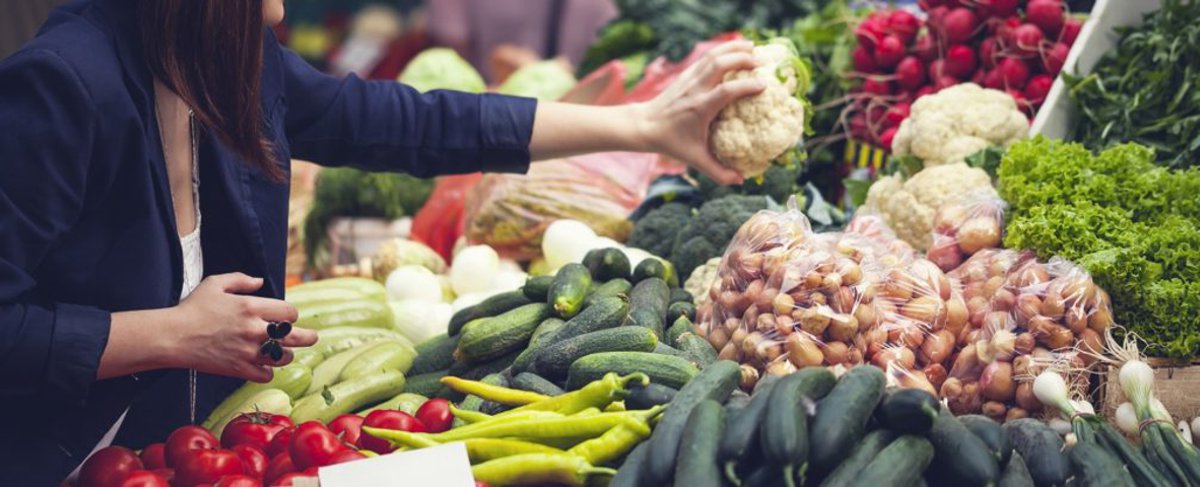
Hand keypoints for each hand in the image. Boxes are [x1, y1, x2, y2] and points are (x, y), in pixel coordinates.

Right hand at [165, 273, 316, 382]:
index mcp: (251, 307)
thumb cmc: (192, 309)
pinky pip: (265, 375)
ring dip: (284, 354)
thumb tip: (260, 282)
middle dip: (308, 337)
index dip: (291, 314)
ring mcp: (247, 351)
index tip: (286, 317)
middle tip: (313, 338)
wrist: (172, 336)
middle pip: (295, 336)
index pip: (290, 312)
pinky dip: (267, 372)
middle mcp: (254, 330)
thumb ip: (241, 279)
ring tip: (282, 352)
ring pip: (282, 358)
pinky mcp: (239, 369)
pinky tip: (263, 366)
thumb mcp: (215, 284)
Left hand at [637, 40, 764, 184]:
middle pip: (719, 64)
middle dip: (741, 58)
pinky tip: (735, 48)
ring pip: (712, 55)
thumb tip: (740, 180)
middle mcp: (695, 89)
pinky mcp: (686, 74)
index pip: (725, 92)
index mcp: (699, 108)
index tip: (763, 85)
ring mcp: (689, 79)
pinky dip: (722, 49)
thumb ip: (718, 172)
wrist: (644, 125)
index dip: (745, 86)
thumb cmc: (671, 143)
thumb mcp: (695, 159)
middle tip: (761, 61)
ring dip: (733, 48)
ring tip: (752, 46)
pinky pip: (706, 57)